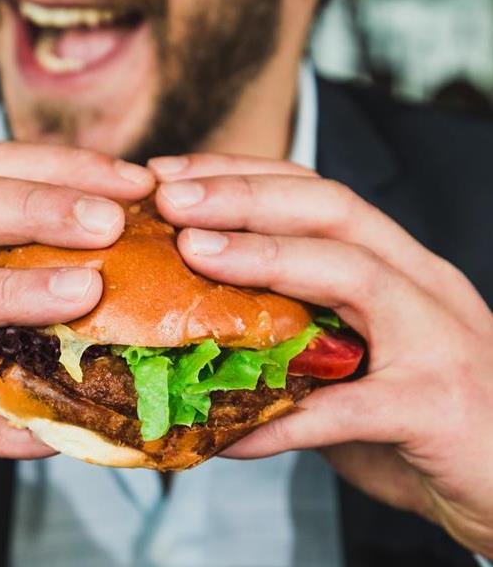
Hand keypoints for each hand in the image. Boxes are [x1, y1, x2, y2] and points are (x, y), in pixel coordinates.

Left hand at [151, 153, 492, 557]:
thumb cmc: (418, 414)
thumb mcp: (354, 356)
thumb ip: (294, 336)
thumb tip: (200, 333)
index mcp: (394, 264)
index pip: (315, 193)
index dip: (241, 175)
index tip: (172, 176)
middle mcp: (419, 284)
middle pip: (331, 209)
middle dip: (244, 194)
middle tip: (170, 196)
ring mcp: (437, 338)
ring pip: (352, 271)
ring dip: (265, 257)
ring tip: (193, 252)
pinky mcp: (437, 407)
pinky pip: (349, 409)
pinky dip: (283, 418)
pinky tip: (228, 431)